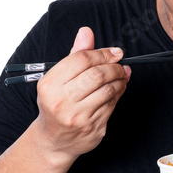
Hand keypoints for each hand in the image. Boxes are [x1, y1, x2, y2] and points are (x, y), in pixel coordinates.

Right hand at [32, 27, 130, 161]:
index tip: (114, 52)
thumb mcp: (58, 78)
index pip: (81, 59)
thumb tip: (86, 32)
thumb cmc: (57, 103)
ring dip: (121, 79)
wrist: (54, 140)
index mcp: (50, 85)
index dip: (102, 53)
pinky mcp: (92, 128)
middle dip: (114, 66)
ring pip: (108, 90)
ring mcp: (78, 117)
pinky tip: (118, 89)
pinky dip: (119, 94)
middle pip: (97, 74)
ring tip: (122, 75)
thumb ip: (75, 55)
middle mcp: (62, 102)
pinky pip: (112, 105)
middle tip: (120, 64)